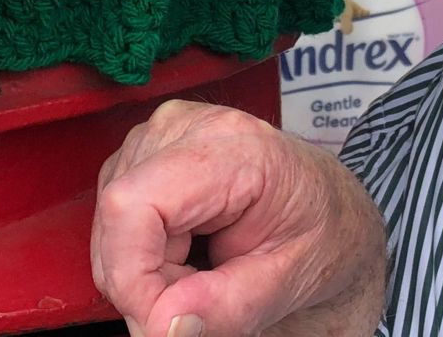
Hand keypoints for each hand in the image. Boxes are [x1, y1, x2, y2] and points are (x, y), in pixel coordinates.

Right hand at [91, 100, 386, 336]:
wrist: (331, 210)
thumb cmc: (322, 233)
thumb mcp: (291, 281)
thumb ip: (228, 308)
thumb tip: (162, 326)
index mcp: (233, 147)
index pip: (134, 205)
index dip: (132, 276)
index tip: (164, 326)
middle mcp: (186, 127)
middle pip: (117, 221)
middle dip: (146, 283)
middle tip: (202, 305)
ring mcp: (159, 133)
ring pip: (111, 227)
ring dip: (147, 271)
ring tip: (205, 274)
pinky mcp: (145, 151)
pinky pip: (116, 220)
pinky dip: (144, 254)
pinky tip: (188, 254)